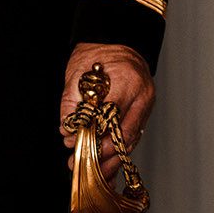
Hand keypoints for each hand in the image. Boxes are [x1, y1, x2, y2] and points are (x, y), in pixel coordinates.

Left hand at [61, 43, 154, 179]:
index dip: (93, 134)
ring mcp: (146, 105)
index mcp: (127, 81)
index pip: (111, 115)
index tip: (75, 143)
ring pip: (131, 140)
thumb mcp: (78, 72)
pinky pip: (132, 137)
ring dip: (111, 159)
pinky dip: (118, 152)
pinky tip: (107, 166)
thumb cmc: (97, 54)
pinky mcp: (144, 112)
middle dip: (103, 154)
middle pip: (125, 134)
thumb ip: (72, 102)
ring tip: (93, 172)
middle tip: (80, 163)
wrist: (118, 41)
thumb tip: (67, 131)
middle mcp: (142, 96)